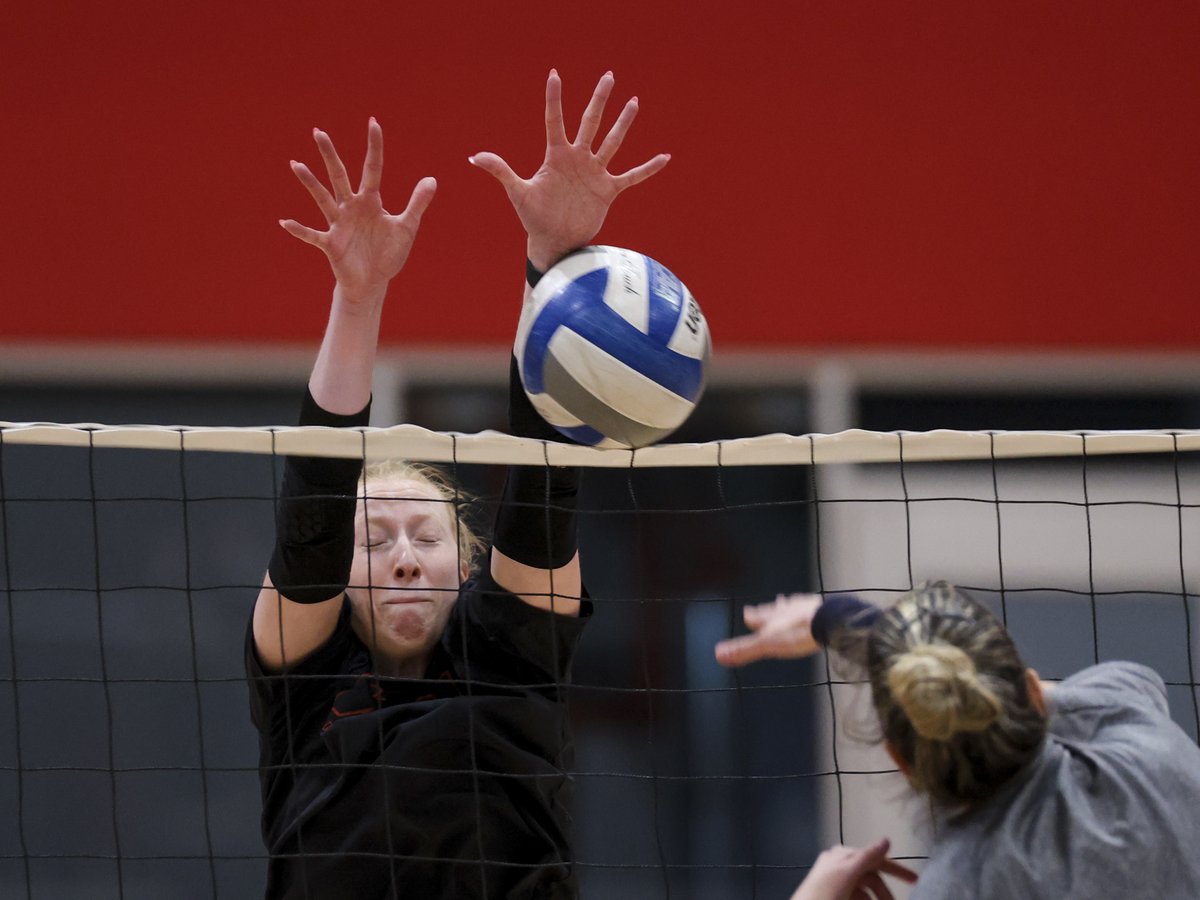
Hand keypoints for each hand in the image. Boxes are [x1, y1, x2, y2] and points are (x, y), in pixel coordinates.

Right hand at [281, 119, 436, 302]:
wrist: (374, 282)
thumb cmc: (388, 254)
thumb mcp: (407, 228)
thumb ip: (417, 204)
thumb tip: (432, 179)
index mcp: (371, 201)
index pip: (372, 168)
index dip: (374, 147)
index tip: (373, 122)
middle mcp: (351, 208)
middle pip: (339, 175)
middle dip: (330, 154)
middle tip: (317, 131)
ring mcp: (339, 224)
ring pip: (322, 198)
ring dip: (310, 183)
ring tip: (296, 164)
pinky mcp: (331, 244)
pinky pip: (313, 235)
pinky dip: (299, 229)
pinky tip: (285, 221)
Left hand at [469, 69, 669, 269]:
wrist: (555, 242)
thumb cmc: (534, 218)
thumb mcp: (518, 194)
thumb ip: (501, 172)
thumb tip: (475, 157)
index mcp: (556, 156)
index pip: (555, 121)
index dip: (554, 98)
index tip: (554, 74)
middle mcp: (578, 159)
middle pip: (590, 122)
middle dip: (599, 100)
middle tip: (609, 76)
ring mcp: (594, 172)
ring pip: (612, 142)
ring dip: (623, 123)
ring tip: (633, 102)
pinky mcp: (608, 190)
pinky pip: (632, 176)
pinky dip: (648, 168)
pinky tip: (664, 157)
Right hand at [714, 593, 823, 666]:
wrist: (829, 621)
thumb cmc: (797, 633)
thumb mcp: (768, 645)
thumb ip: (745, 650)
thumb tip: (718, 654)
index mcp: (773, 618)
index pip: (758, 616)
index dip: (752, 616)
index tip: (747, 612)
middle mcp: (788, 609)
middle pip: (775, 609)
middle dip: (770, 610)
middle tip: (765, 606)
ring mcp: (807, 607)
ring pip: (794, 605)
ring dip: (789, 606)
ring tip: (787, 603)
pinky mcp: (825, 610)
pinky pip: (814, 608)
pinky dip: (810, 610)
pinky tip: (814, 611)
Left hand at [791, 838, 918, 899]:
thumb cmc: (824, 893)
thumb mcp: (848, 874)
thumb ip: (867, 856)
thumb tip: (886, 839)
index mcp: (842, 855)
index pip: (876, 859)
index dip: (897, 869)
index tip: (916, 880)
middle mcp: (839, 865)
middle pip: (871, 878)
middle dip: (884, 893)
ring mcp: (836, 881)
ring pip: (864, 890)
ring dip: (874, 899)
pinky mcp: (833, 894)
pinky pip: (855, 896)